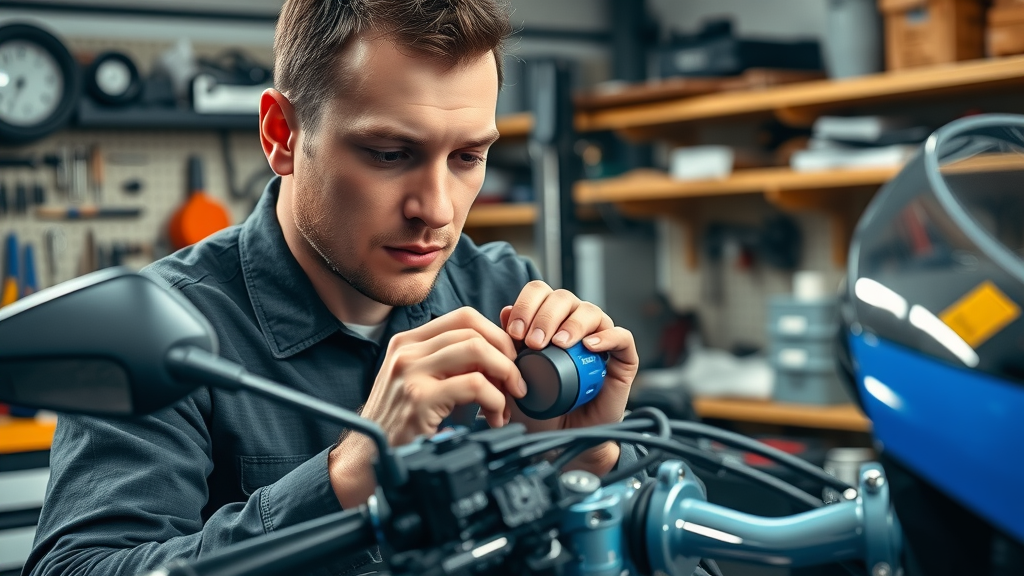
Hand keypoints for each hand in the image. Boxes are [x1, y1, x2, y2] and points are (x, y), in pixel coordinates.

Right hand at [329, 307, 525, 506]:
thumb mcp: (423, 382)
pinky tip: (493, 418)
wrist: (368, 458)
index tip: (510, 359)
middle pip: (474, 331)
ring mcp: (410, 372)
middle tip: (516, 385)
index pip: (464, 317)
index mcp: (409, 342)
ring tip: (507, 403)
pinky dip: (495, 401)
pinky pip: (474, 385)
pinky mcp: (419, 398)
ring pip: (477, 350)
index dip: (496, 335)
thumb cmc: (401, 424)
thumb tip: (500, 355)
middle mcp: (407, 351)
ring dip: (504, 377)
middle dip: (506, 357)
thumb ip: (452, 365)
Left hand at [501, 281, 638, 474]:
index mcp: (549, 320)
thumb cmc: (540, 405)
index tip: (514, 331)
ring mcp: (600, 338)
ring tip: (560, 344)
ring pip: (590, 312)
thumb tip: (503, 311)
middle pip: (563, 298)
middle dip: (545, 315)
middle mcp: (575, 323)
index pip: (540, 293)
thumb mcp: (515, 375)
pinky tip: (590, 347)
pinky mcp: (623, 358)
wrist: (562, 437)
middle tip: (533, 341)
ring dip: (572, 324)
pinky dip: (607, 337)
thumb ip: (508, 345)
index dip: (526, 305)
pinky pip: (622, 336)